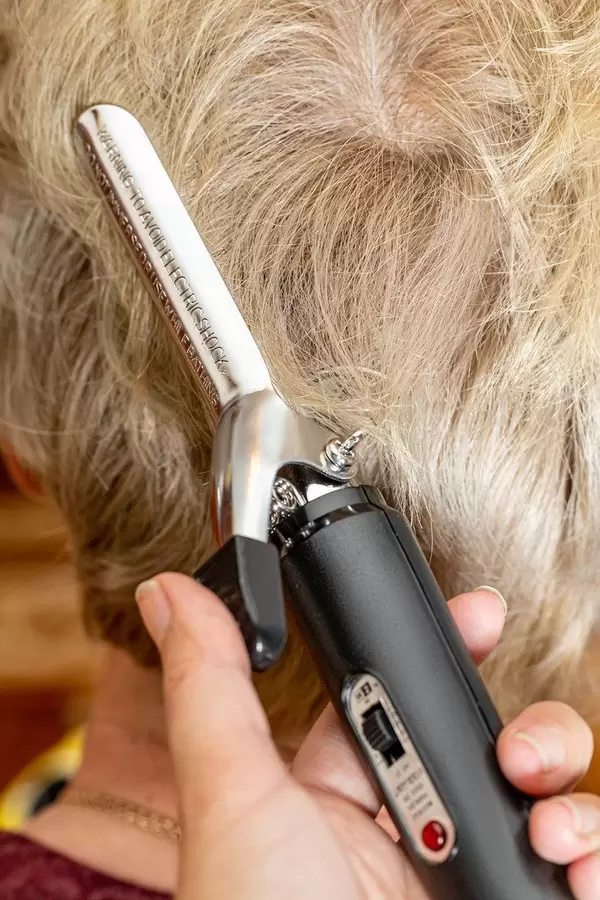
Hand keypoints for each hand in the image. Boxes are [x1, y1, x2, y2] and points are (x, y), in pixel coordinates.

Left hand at [136, 577, 596, 899]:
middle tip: (518, 745)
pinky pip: (578, 873)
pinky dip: (592, 859)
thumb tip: (170, 590)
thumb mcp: (233, 796)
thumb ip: (212, 687)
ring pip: (539, 805)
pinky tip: (571, 863)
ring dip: (563, 793)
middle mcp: (402, 840)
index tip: (480, 612)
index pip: (396, 707)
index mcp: (335, 799)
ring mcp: (460, 884)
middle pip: (482, 749)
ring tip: (543, 817)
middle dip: (520, 728)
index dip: (441, 656)